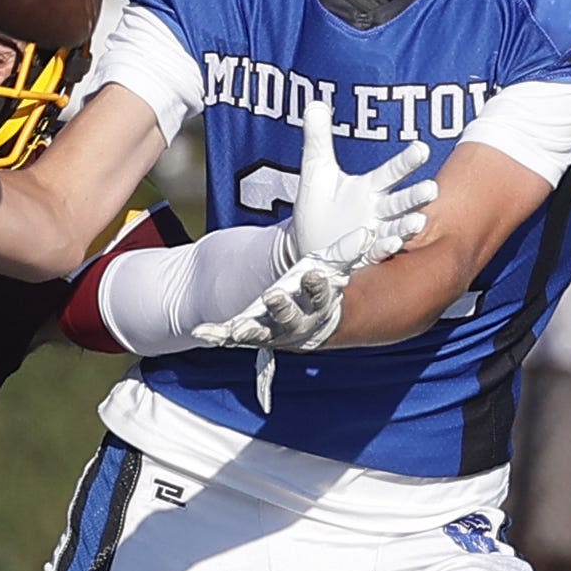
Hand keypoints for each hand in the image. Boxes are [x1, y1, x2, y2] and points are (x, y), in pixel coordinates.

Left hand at [194, 254, 350, 414]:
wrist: (308, 325)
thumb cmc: (318, 291)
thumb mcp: (331, 267)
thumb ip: (347, 252)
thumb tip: (370, 233)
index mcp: (318, 306)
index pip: (321, 296)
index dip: (317, 288)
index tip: (313, 276)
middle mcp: (296, 323)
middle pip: (291, 318)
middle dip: (282, 308)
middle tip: (272, 296)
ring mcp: (272, 332)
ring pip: (262, 333)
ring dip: (249, 330)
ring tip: (237, 328)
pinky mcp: (250, 334)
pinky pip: (231, 337)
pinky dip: (216, 334)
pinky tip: (201, 331)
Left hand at [288, 91, 434, 275]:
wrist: (304, 241)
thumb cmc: (318, 205)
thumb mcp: (315, 170)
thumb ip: (318, 139)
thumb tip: (315, 104)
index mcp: (371, 188)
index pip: (392, 172)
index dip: (406, 162)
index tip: (421, 149)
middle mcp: (378, 211)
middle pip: (401, 201)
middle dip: (417, 196)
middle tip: (432, 189)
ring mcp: (374, 234)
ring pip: (396, 228)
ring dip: (408, 226)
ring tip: (418, 222)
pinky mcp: (364, 255)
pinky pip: (378, 252)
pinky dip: (386, 248)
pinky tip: (393, 244)